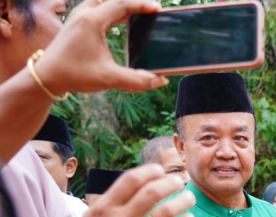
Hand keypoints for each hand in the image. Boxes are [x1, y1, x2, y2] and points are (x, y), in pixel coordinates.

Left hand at [33, 0, 167, 97]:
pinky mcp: (75, 23)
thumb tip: (160, 80)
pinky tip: (120, 20)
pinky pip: (96, 8)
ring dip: (120, 5)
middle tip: (150, 9)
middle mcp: (84, 14)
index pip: (121, 4)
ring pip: (102, 1)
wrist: (46, 76)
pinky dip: (110, 10)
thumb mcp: (109, 78)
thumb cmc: (74, 74)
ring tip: (137, 13)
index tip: (157, 9)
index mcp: (92, 21)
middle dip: (133, 3)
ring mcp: (77, 17)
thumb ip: (137, 80)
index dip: (142, 5)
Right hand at [63, 166, 193, 216]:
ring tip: (190, 197)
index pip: (131, 180)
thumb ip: (112, 200)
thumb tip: (135, 183)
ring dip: (182, 201)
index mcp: (105, 207)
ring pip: (166, 212)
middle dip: (170, 183)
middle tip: (179, 181)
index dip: (149, 171)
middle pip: (152, 192)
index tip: (160, 170)